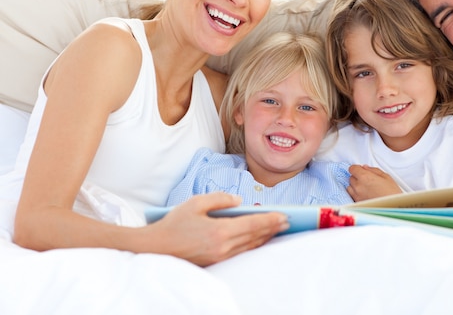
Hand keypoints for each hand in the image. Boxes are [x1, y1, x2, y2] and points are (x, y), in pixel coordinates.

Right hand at [145, 193, 288, 265]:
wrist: (156, 247)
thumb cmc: (174, 223)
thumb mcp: (196, 203)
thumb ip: (220, 199)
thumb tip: (239, 201)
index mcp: (219, 231)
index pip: (253, 224)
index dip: (271, 220)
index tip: (285, 216)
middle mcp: (223, 247)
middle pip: (255, 236)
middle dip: (272, 228)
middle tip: (288, 221)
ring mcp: (220, 256)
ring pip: (249, 246)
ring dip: (265, 237)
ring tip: (277, 229)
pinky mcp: (216, 262)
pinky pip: (241, 252)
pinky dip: (253, 244)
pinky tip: (258, 239)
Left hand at [347, 164, 401, 201]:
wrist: (394, 208)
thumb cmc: (392, 193)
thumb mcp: (386, 177)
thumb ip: (374, 170)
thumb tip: (365, 168)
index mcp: (365, 177)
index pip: (352, 168)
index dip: (356, 168)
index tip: (360, 169)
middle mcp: (358, 186)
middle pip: (351, 177)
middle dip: (357, 177)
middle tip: (366, 179)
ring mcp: (357, 195)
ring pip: (349, 187)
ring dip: (354, 185)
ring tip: (364, 187)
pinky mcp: (357, 203)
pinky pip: (352, 195)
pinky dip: (355, 193)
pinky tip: (364, 194)